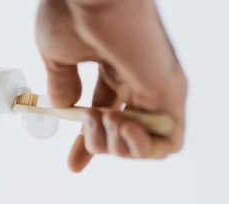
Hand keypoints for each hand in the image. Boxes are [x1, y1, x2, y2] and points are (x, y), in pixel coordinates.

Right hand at [36, 0, 186, 171]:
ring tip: (106, 119)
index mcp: (111, 69)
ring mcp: (155, 87)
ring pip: (145, 146)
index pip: (105, 116)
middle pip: (123, 136)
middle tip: (88, 121)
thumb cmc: (72, 11)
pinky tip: (126, 130)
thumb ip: (63, 86)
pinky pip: (169, 142)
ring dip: (119, 149)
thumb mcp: (57, 57)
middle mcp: (136, 79)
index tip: (73, 164)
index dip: (88, 145)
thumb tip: (65, 109)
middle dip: (99, 146)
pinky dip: (144, 150)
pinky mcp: (171, 92)